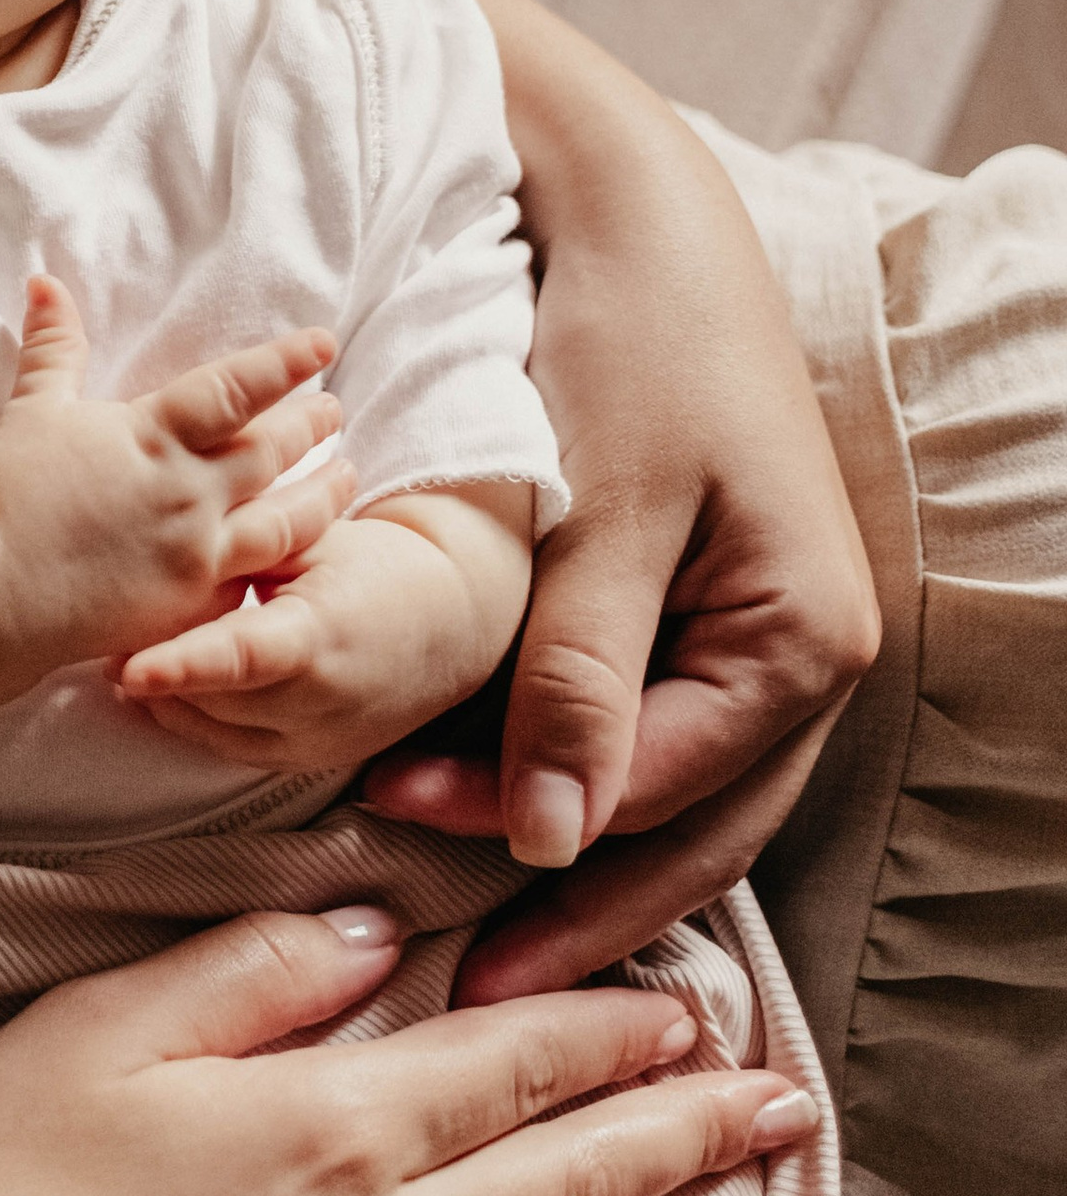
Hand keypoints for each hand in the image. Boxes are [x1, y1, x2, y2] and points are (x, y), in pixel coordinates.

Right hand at [0, 280, 357, 768]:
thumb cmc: (6, 490)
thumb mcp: (35, 407)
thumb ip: (54, 347)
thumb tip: (46, 284)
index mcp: (156, 435)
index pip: (239, 388)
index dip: (286, 362)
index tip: (324, 344)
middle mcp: (190, 492)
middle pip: (274, 452)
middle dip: (312, 427)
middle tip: (335, 411)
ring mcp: (197, 554)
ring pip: (287, 523)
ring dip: (323, 497)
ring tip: (347, 479)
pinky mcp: (191, 608)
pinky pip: (255, 586)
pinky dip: (282, 568)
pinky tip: (300, 559)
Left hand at [115, 485, 532, 772]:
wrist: (452, 621)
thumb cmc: (376, 563)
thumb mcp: (315, 539)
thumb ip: (248, 550)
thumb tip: (168, 545)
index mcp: (323, 634)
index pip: (243, 658)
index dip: (183, 666)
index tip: (129, 668)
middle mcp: (322, 703)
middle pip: (212, 701)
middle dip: (154, 673)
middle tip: (104, 629)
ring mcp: (319, 743)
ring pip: (214, 733)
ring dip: (166, 700)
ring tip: (121, 656)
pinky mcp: (311, 762)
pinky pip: (234, 749)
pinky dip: (195, 719)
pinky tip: (160, 688)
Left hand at [366, 0, 880, 996]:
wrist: (638, 218)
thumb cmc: (631, 345)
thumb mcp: (605, 515)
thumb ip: (579, 677)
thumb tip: (554, 839)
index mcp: (802, 644)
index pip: (662, 791)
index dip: (527, 826)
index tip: (393, 824)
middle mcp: (797, 662)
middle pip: (682, 828)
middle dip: (570, 901)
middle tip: (460, 977)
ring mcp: (752, 642)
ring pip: (661, 792)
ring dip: (564, 848)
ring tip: (463, 927)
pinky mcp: (695, 611)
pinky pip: (639, 728)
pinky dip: (565, 770)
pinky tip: (484, 804)